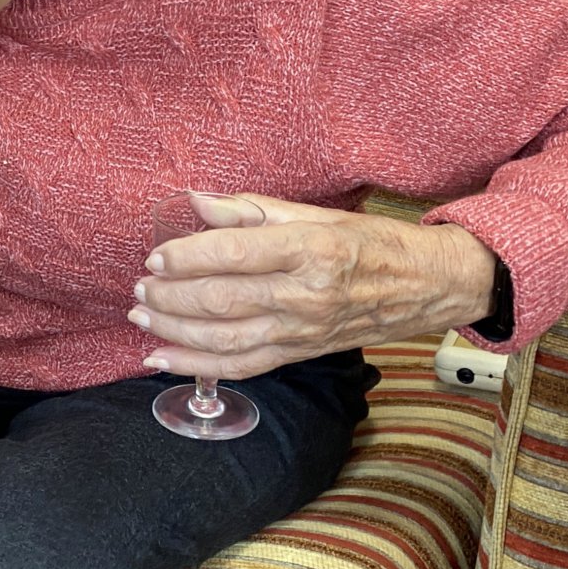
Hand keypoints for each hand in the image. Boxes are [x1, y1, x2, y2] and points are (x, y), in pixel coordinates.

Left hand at [129, 192, 496, 379]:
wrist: (426, 286)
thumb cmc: (368, 241)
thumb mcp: (314, 212)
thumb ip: (249, 211)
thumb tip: (194, 201)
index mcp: (309, 249)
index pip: (232, 254)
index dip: (186, 256)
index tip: (156, 256)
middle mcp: (305, 294)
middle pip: (221, 300)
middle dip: (171, 295)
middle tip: (141, 286)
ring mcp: (302, 331)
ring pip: (224, 340)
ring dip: (174, 331)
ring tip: (141, 316)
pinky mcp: (301, 354)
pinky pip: (242, 367)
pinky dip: (197, 367)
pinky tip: (161, 359)